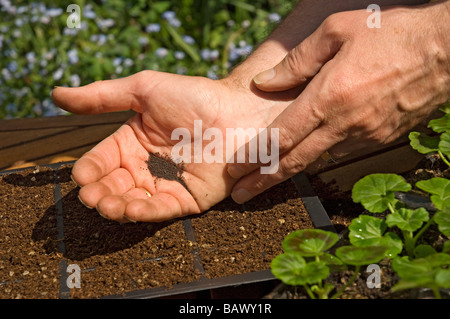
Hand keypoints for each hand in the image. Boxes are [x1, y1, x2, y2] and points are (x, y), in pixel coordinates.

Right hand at [52, 71, 294, 221]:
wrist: (238, 112)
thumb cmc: (194, 96)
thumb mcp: (144, 89)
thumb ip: (103, 96)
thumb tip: (56, 94)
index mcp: (132, 142)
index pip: (101, 159)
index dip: (90, 169)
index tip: (81, 176)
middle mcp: (146, 166)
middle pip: (114, 185)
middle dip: (100, 193)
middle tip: (93, 197)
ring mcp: (166, 184)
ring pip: (133, 202)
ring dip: (118, 206)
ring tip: (108, 205)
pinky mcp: (187, 199)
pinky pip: (162, 210)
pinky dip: (146, 212)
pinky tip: (132, 209)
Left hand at [227, 3, 449, 202]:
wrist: (447, 48)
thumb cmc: (391, 33)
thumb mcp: (336, 31)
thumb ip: (296, 61)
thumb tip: (264, 82)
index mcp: (329, 98)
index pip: (282, 136)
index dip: (255, 157)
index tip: (235, 171)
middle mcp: (345, 124)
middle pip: (296, 161)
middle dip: (264, 181)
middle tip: (241, 196)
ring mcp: (365, 136)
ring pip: (320, 157)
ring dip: (294, 167)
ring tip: (269, 175)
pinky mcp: (382, 139)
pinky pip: (344, 150)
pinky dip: (323, 152)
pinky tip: (312, 148)